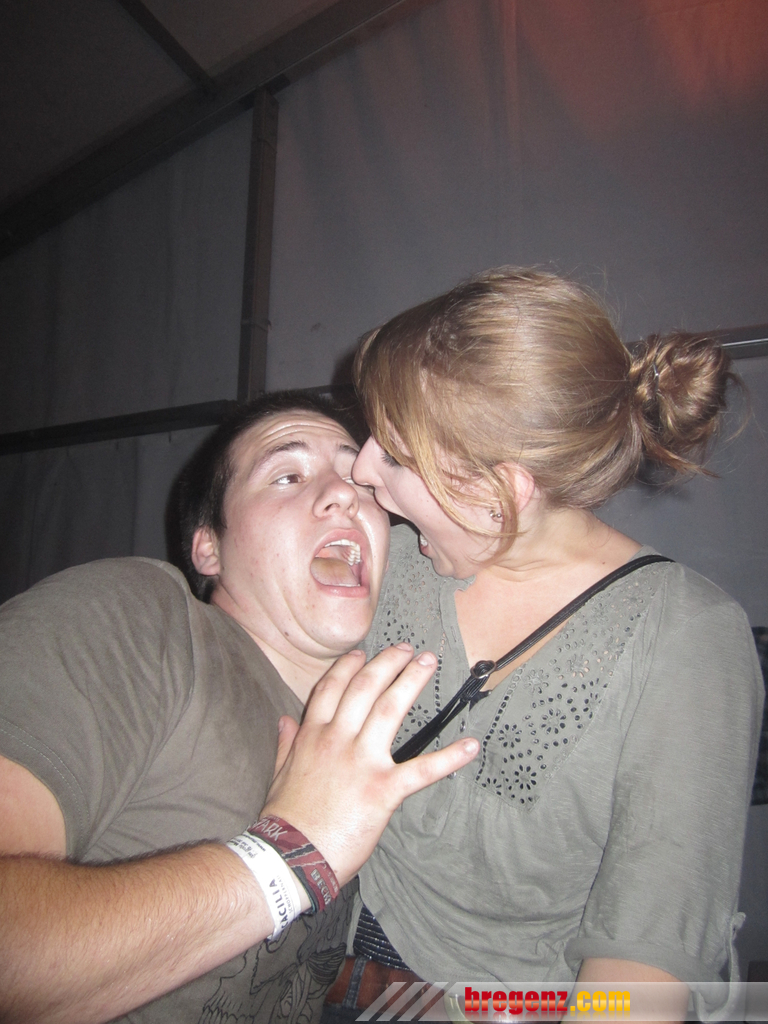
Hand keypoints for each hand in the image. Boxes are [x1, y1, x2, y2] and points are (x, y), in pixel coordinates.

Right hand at [262, 644, 478, 885]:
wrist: (290, 857)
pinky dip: (450, 758)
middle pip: (366, 688)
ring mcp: (362, 762)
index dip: (349, 666)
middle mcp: (338, 739)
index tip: (362, 652)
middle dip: (388, 663)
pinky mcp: (383, 790)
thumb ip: (286, 743)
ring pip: (390, 709)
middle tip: (408, 649)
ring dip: (412, 681)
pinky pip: (422, 770)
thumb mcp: (280, 774)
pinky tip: (471, 747)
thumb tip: (285, 719)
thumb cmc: (285, 819)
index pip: (332, 688)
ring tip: (429, 662)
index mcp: (313, 736)